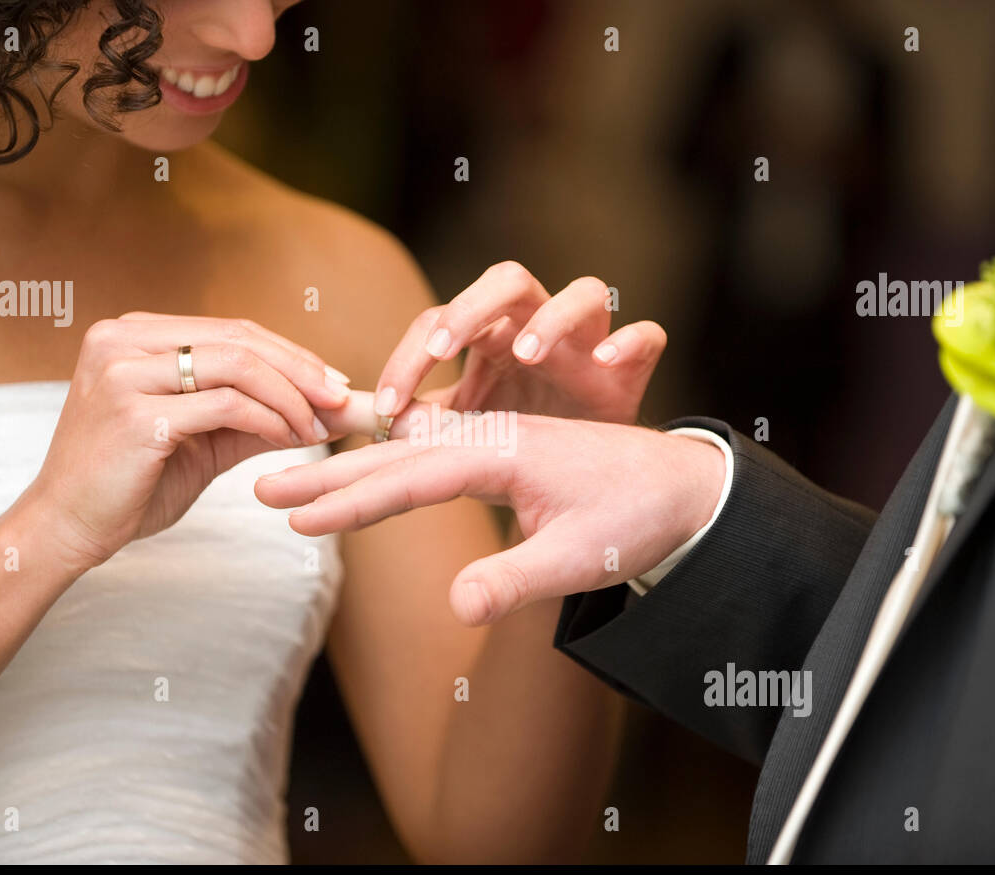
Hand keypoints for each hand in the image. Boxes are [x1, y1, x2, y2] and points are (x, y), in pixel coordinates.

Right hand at [15, 312, 352, 572]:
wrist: (65, 529)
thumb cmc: (130, 484)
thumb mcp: (200, 438)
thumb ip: (251, 414)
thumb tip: (322, 405)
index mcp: (130, 335)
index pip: (230, 330)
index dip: (289, 354)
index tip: (333, 381)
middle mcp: (120, 339)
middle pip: (239, 339)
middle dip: (301, 369)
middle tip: (342, 399)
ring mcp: (123, 372)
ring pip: (238, 365)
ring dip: (291, 396)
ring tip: (318, 426)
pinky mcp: (135, 413)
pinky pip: (227, 404)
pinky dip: (270, 419)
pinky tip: (290, 439)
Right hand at [255, 414, 724, 625]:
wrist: (686, 484)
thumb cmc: (638, 517)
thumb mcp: (582, 558)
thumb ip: (518, 580)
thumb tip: (457, 607)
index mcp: (503, 453)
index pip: (411, 479)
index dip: (352, 502)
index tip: (298, 521)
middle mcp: (492, 438)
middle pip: (395, 456)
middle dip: (329, 477)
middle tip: (264, 492)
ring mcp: (496, 442)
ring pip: (409, 454)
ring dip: (351, 471)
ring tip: (297, 487)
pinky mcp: (504, 453)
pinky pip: (432, 457)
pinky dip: (390, 468)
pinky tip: (368, 477)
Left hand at [372, 261, 666, 424]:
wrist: (597, 471)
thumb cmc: (527, 438)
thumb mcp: (467, 433)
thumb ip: (418, 424)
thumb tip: (349, 427)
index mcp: (489, 339)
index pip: (438, 326)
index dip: (407, 362)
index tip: (384, 413)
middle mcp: (537, 325)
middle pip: (504, 283)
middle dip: (469, 312)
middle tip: (441, 354)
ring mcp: (588, 340)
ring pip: (579, 293)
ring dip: (551, 318)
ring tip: (528, 354)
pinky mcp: (633, 366)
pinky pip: (645, 336)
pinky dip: (628, 342)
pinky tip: (607, 362)